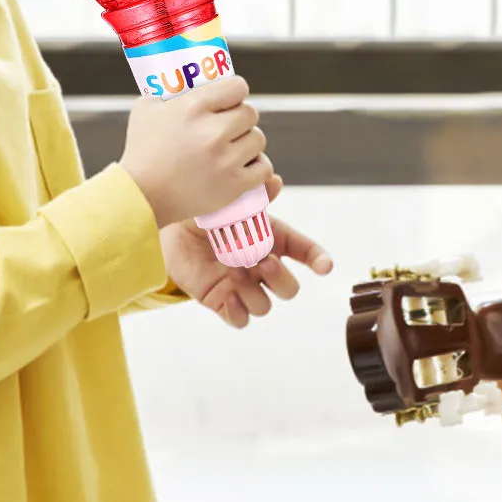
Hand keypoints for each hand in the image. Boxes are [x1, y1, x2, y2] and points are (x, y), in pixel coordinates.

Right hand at [119, 75, 273, 227]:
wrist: (141, 196)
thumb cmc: (141, 151)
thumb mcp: (146, 108)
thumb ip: (168, 92)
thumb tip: (183, 81)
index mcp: (194, 107)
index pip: (237, 87)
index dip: (235, 92)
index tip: (229, 100)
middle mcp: (213, 132)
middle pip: (250, 113)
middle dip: (241, 117)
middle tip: (229, 126)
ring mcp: (225, 160)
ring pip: (258, 139)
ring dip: (248, 141)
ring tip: (234, 146)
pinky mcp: (233, 185)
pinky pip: (263, 168)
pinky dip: (257, 166)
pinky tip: (245, 164)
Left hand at [160, 172, 332, 327]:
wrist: (176, 229)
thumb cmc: (212, 215)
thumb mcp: (233, 203)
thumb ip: (255, 196)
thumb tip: (274, 180)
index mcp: (274, 242)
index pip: (306, 253)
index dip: (319, 260)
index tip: (324, 267)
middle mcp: (263, 269)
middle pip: (289, 289)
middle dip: (280, 278)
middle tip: (262, 261)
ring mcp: (244, 288)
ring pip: (264, 306)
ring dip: (253, 292)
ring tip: (234, 271)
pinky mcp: (223, 302)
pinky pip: (240, 320)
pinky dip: (238, 312)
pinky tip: (228, 295)